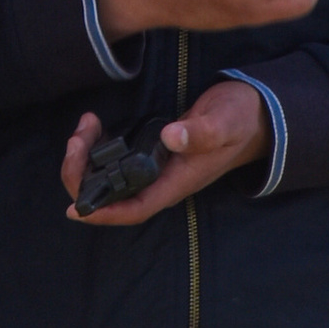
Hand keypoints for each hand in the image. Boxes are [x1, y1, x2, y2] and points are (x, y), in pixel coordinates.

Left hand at [62, 80, 271, 226]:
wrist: (252, 114)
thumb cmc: (238, 120)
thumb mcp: (224, 122)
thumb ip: (201, 132)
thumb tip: (171, 138)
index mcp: (177, 182)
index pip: (135, 209)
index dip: (105, 213)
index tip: (76, 209)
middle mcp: (162, 181)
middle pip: (113, 196)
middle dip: (84, 175)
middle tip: (77, 141)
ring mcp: (155, 169)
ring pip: (109, 179)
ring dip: (86, 159)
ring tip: (84, 127)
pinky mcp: (151, 154)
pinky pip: (115, 162)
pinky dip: (97, 147)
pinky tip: (94, 125)